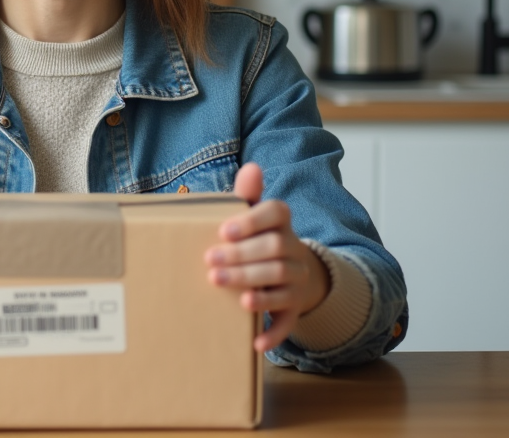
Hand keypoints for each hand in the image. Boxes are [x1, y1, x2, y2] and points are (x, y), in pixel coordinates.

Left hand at [204, 162, 329, 352]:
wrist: (297, 275)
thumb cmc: (262, 241)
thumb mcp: (256, 218)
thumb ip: (248, 195)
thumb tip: (251, 167)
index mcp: (282, 225)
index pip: (277, 213)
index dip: (252, 221)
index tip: (223, 231)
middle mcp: (295, 251)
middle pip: (275, 250)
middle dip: (243, 256)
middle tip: (210, 261)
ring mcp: (297, 282)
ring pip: (282, 283)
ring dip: (253, 287)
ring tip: (224, 288)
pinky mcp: (294, 310)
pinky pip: (288, 323)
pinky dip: (273, 334)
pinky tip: (255, 342)